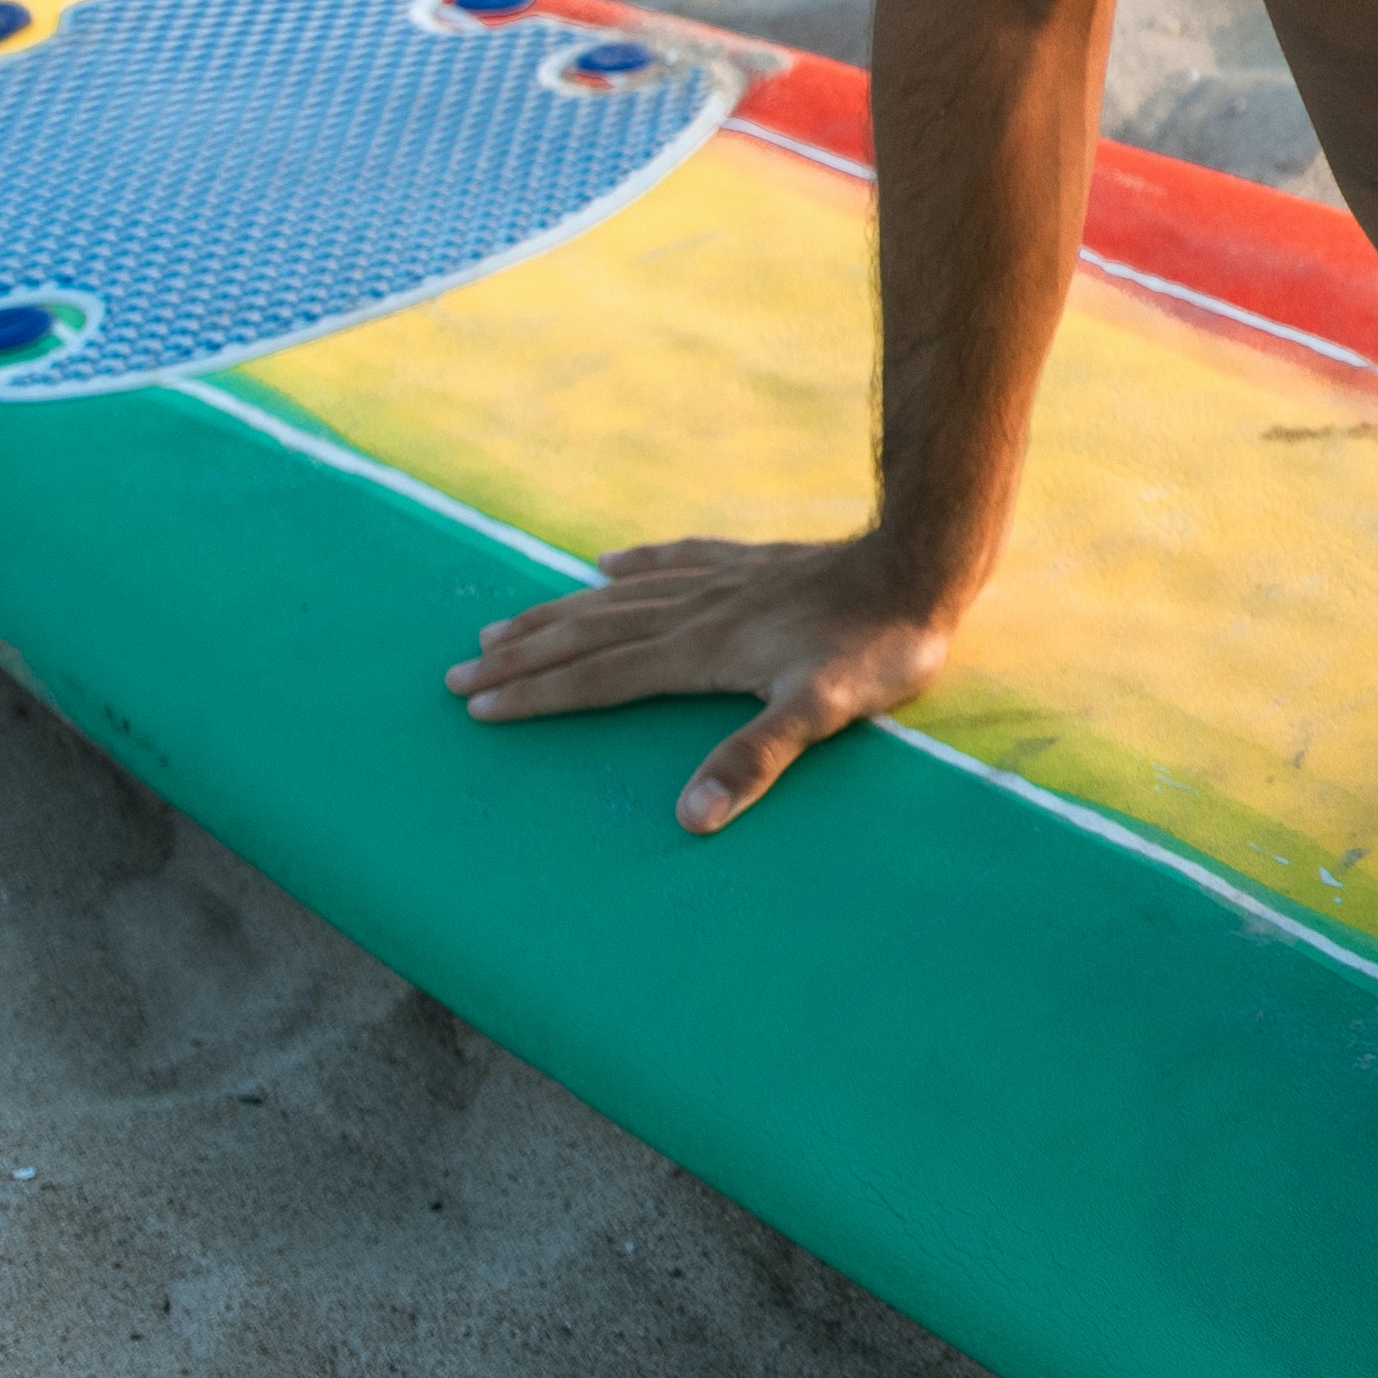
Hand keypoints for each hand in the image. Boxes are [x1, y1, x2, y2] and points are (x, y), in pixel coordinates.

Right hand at [443, 536, 950, 834]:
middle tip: (456, 670)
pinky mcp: (752, 562)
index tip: (477, 706)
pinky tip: (608, 563)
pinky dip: (633, 565)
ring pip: (619, 597)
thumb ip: (757, 759)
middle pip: (589, 634)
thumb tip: (692, 818)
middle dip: (521, 656)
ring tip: (503, 623)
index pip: (598, 677)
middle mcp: (696, 609)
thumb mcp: (824, 712)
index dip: (536, 695)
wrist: (921, 564)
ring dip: (557, 613)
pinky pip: (674, 559)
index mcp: (700, 651)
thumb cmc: (878, 645)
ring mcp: (722, 580)